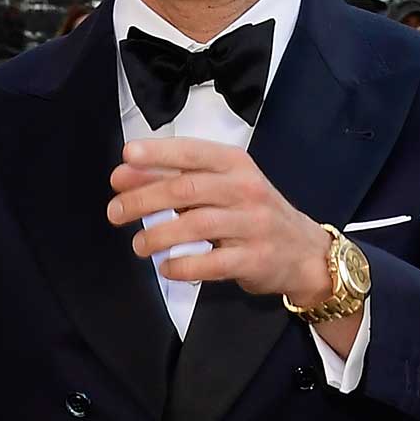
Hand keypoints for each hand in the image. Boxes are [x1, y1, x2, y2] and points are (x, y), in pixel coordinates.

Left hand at [107, 138, 333, 308]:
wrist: (304, 252)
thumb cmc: (253, 214)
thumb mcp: (221, 188)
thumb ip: (176, 179)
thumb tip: (124, 174)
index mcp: (236, 164)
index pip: (192, 152)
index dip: (158, 154)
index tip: (126, 158)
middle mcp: (246, 189)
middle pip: (186, 189)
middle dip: (144, 199)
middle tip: (115, 212)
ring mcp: (252, 225)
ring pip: (195, 225)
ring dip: (158, 235)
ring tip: (138, 245)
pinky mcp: (254, 259)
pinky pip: (212, 263)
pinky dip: (183, 266)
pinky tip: (166, 268)